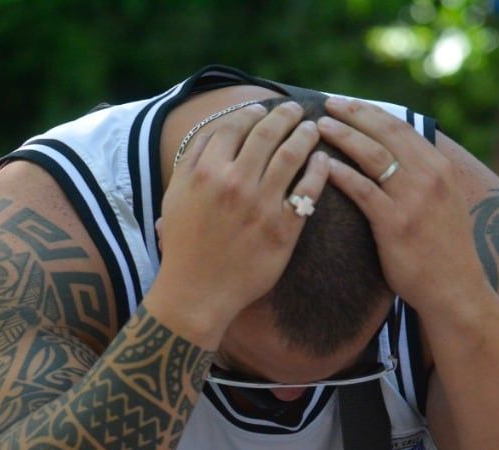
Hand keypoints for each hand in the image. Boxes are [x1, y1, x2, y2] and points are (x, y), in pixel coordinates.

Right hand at [149, 101, 330, 348]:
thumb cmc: (183, 245)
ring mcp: (261, 205)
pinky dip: (319, 170)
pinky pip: (308, 190)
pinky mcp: (283, 228)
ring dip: (306, 135)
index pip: (235, 126)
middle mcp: (235, 183)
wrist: (197, 292)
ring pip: (292, 155)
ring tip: (313, 129)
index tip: (263, 108)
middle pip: (267, 134)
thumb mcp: (175, 195)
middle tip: (296, 110)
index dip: (252, 112)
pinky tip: (323, 161)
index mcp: (206, 172)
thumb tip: (216, 129)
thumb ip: (192, 159)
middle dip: (285, 115)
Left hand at [318, 97, 483, 317]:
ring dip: (344, 136)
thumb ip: (423, 178)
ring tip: (319, 126)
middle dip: (354, 114)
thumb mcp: (443, 203)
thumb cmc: (442, 250)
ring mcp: (413, 199)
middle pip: (385, 133)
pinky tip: (324, 165)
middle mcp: (430, 176)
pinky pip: (364, 190)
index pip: (401, 128)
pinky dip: (342, 173)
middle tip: (326, 103)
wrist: (455, 288)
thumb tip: (397, 157)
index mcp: (440, 168)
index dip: (370, 112)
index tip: (347, 103)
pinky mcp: (396, 223)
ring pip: (373, 155)